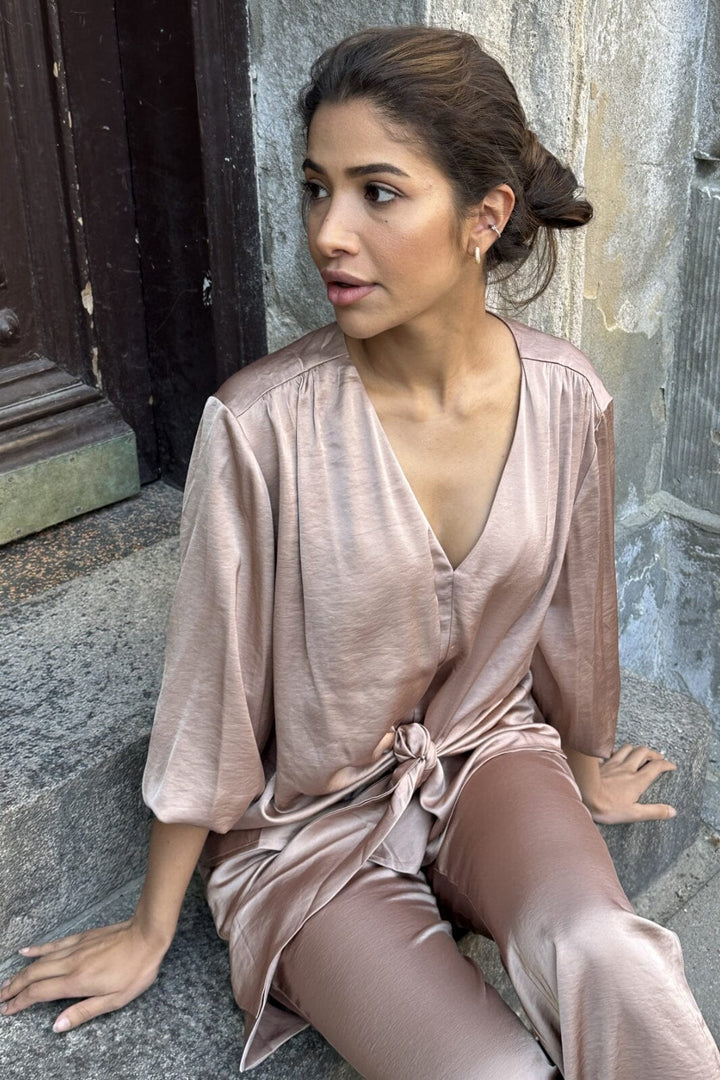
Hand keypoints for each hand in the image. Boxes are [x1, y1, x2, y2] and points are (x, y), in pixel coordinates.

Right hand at [0, 918, 165, 1031]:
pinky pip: (54, 944)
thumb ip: (84, 1012)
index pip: (39, 993)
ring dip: (21, 972)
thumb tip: (56, 1025)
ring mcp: (75, 948)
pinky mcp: (82, 938)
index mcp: (77, 981)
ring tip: (7, 981)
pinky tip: (26, 951)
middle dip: (14, 987)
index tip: (7, 1010)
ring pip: (40, 960)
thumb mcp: (115, 1000)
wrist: (147, 935)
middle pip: (34, 975)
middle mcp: (71, 963)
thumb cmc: (135, 970)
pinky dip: (38, 948)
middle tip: (0, 998)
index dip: (21, 1002)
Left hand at [588, 743, 677, 824]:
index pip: (656, 767)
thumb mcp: (634, 814)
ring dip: (636, 749)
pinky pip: (609, 752)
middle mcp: (626, 768)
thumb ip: (654, 811)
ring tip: (639, 754)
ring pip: (627, 748)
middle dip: (653, 753)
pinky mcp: (600, 764)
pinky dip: (615, 752)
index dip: (666, 764)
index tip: (672, 766)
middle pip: (643, 752)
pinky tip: (614, 755)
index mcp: (637, 781)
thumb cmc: (607, 807)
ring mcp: (612, 764)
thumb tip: (672, 811)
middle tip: (658, 758)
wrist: (583, 795)